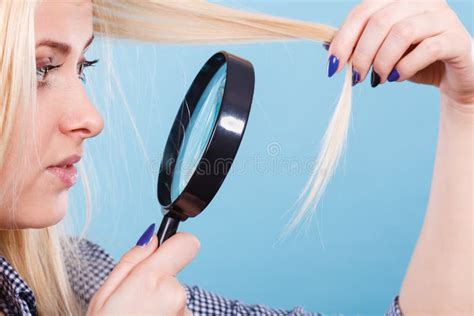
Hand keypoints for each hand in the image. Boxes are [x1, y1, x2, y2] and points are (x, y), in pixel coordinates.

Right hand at [86, 233, 198, 315]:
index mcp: (152, 280)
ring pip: (175, 299)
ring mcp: (184, 314)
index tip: (165, 253)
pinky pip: (179, 315)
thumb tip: (152, 238)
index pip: (187, 243)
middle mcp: (175, 295)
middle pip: (175, 276)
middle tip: (134, 304)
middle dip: (158, 284)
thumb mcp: (104, 295)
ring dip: (162, 307)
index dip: (176, 245)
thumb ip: (131, 261)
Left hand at [326, 0, 472, 104]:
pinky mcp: (457, 39)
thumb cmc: (412, 61)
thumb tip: (327, 46)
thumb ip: (357, 45)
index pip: (363, 11)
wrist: (451, 78)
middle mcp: (422, 1)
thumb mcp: (380, 52)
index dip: (343, 39)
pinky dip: (406, 67)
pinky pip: (428, 48)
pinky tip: (398, 77)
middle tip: (357, 77)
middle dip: (361, 55)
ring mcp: (442, 17)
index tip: (333, 66)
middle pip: (380, 21)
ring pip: (402, 32)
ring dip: (383, 62)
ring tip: (378, 79)